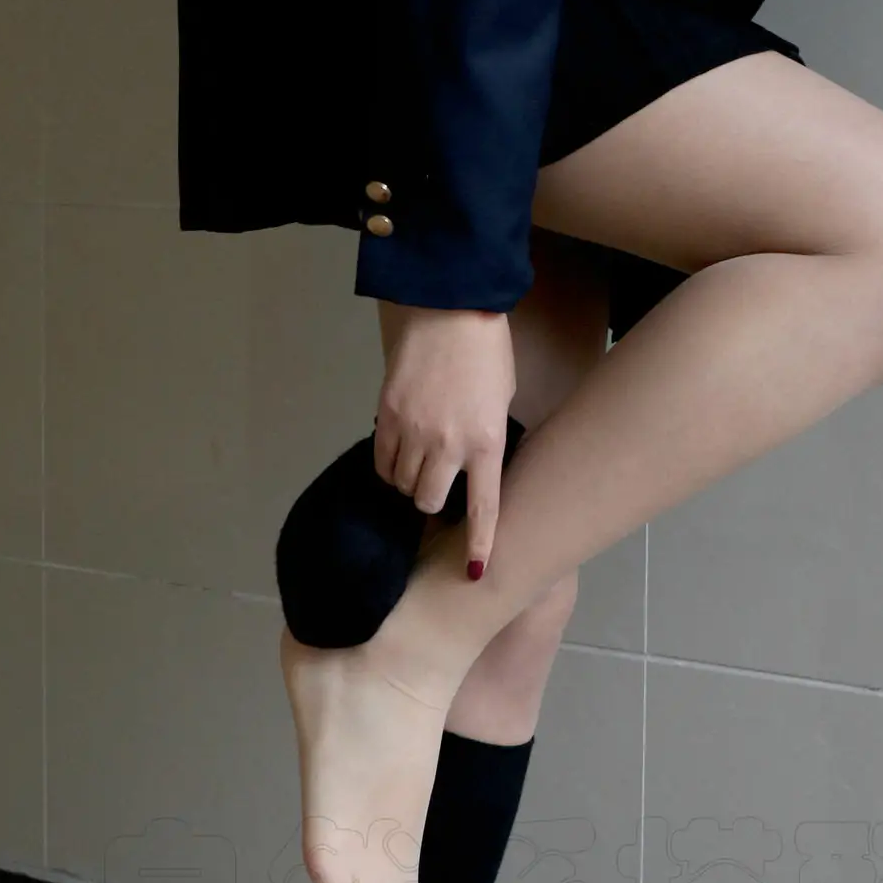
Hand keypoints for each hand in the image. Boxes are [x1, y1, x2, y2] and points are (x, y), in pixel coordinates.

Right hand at [374, 304, 516, 576]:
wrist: (449, 309)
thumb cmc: (487, 354)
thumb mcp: (501, 401)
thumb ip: (487, 440)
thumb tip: (472, 470)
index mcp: (486, 442)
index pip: (483, 507)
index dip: (478, 544)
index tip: (475, 573)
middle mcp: (448, 444)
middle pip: (428, 501)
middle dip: (431, 500)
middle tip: (437, 482)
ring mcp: (413, 430)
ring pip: (401, 483)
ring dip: (409, 479)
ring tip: (419, 457)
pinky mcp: (386, 415)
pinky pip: (381, 459)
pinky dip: (389, 463)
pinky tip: (399, 448)